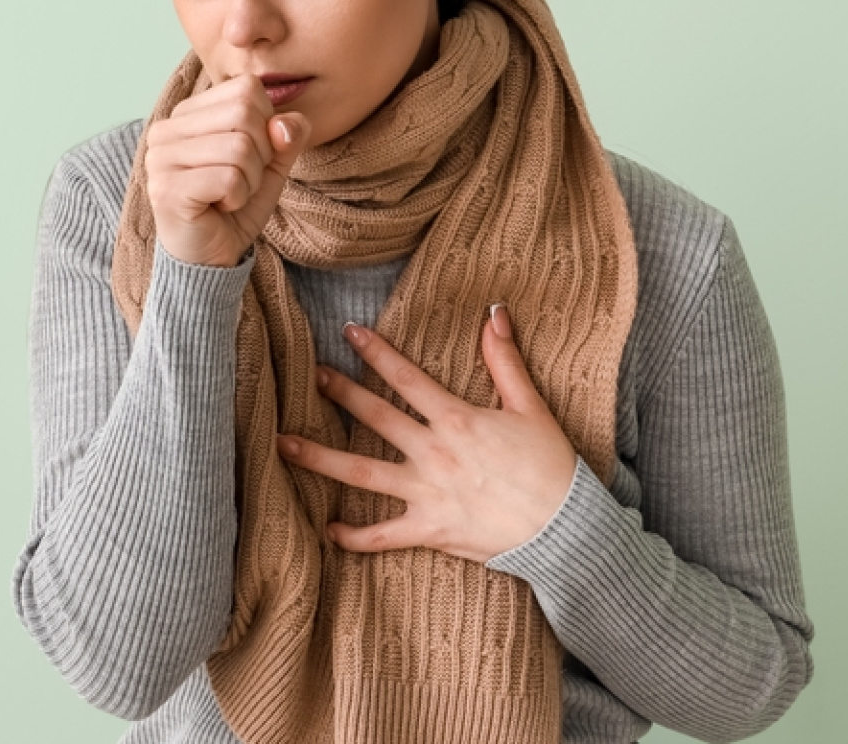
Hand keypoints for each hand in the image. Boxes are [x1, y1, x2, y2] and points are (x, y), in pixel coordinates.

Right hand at [147, 74, 311, 267]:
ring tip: (228, 197)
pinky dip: (237, 198)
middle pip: (244, 112)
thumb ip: (285, 137)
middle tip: (240, 181)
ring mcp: (161, 157)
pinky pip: (229, 178)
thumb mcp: (270, 166)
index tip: (247, 159)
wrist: (208, 258)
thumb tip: (287, 123)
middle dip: (260, 154)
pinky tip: (219, 208)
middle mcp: (167, 128)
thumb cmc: (233, 207)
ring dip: (249, 181)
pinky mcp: (166, 188)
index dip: (265, 125)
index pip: (247, 88)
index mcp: (188, 113)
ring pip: (239, 147)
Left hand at [274, 304, 579, 562]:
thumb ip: (505, 360)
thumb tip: (494, 311)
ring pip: (361, 473)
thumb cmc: (553, 468)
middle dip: (340, 393)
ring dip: (319, 458)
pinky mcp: (428, 530)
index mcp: (457, 420)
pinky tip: (327, 530)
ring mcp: (426, 493)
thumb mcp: (531, 407)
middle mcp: (434, 454)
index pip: (406, 378)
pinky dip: (353, 537)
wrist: (566, 530)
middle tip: (311, 374)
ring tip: (282, 444)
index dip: (376, 352)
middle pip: (375, 417)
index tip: (348, 332)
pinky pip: (382, 537)